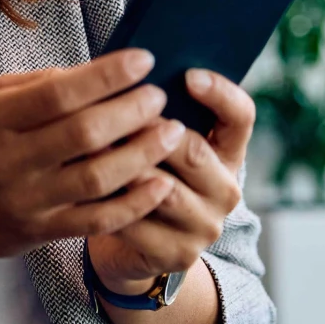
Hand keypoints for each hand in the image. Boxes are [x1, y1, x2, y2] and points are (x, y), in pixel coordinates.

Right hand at [0, 48, 186, 270]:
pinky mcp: (42, 232)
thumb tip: (92, 72)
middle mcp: (9, 160)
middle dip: (132, 111)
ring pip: (96, 177)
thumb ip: (35, 85)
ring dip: (142, 154)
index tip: (144, 60)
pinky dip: (134, 204)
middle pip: (83, 133)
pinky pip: (96, 219)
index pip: (58, 93)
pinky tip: (160, 184)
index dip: (106, 75)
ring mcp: (27, 200)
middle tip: (160, 98)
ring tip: (171, 133)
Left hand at [87, 68, 253, 292]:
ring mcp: (205, 226)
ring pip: (164, 190)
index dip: (221, 93)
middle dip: (152, 129)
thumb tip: (130, 68)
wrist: (135, 248)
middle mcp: (226, 190)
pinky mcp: (179, 254)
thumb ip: (157, 114)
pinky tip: (84, 186)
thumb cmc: (143, 178)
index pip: (241, 116)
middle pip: (196, 151)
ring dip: (126, 166)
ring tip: (93, 145)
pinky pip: (139, 223)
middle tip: (116, 111)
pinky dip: (109, 204)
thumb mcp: (159, 145)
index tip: (189, 75)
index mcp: (228, 154)